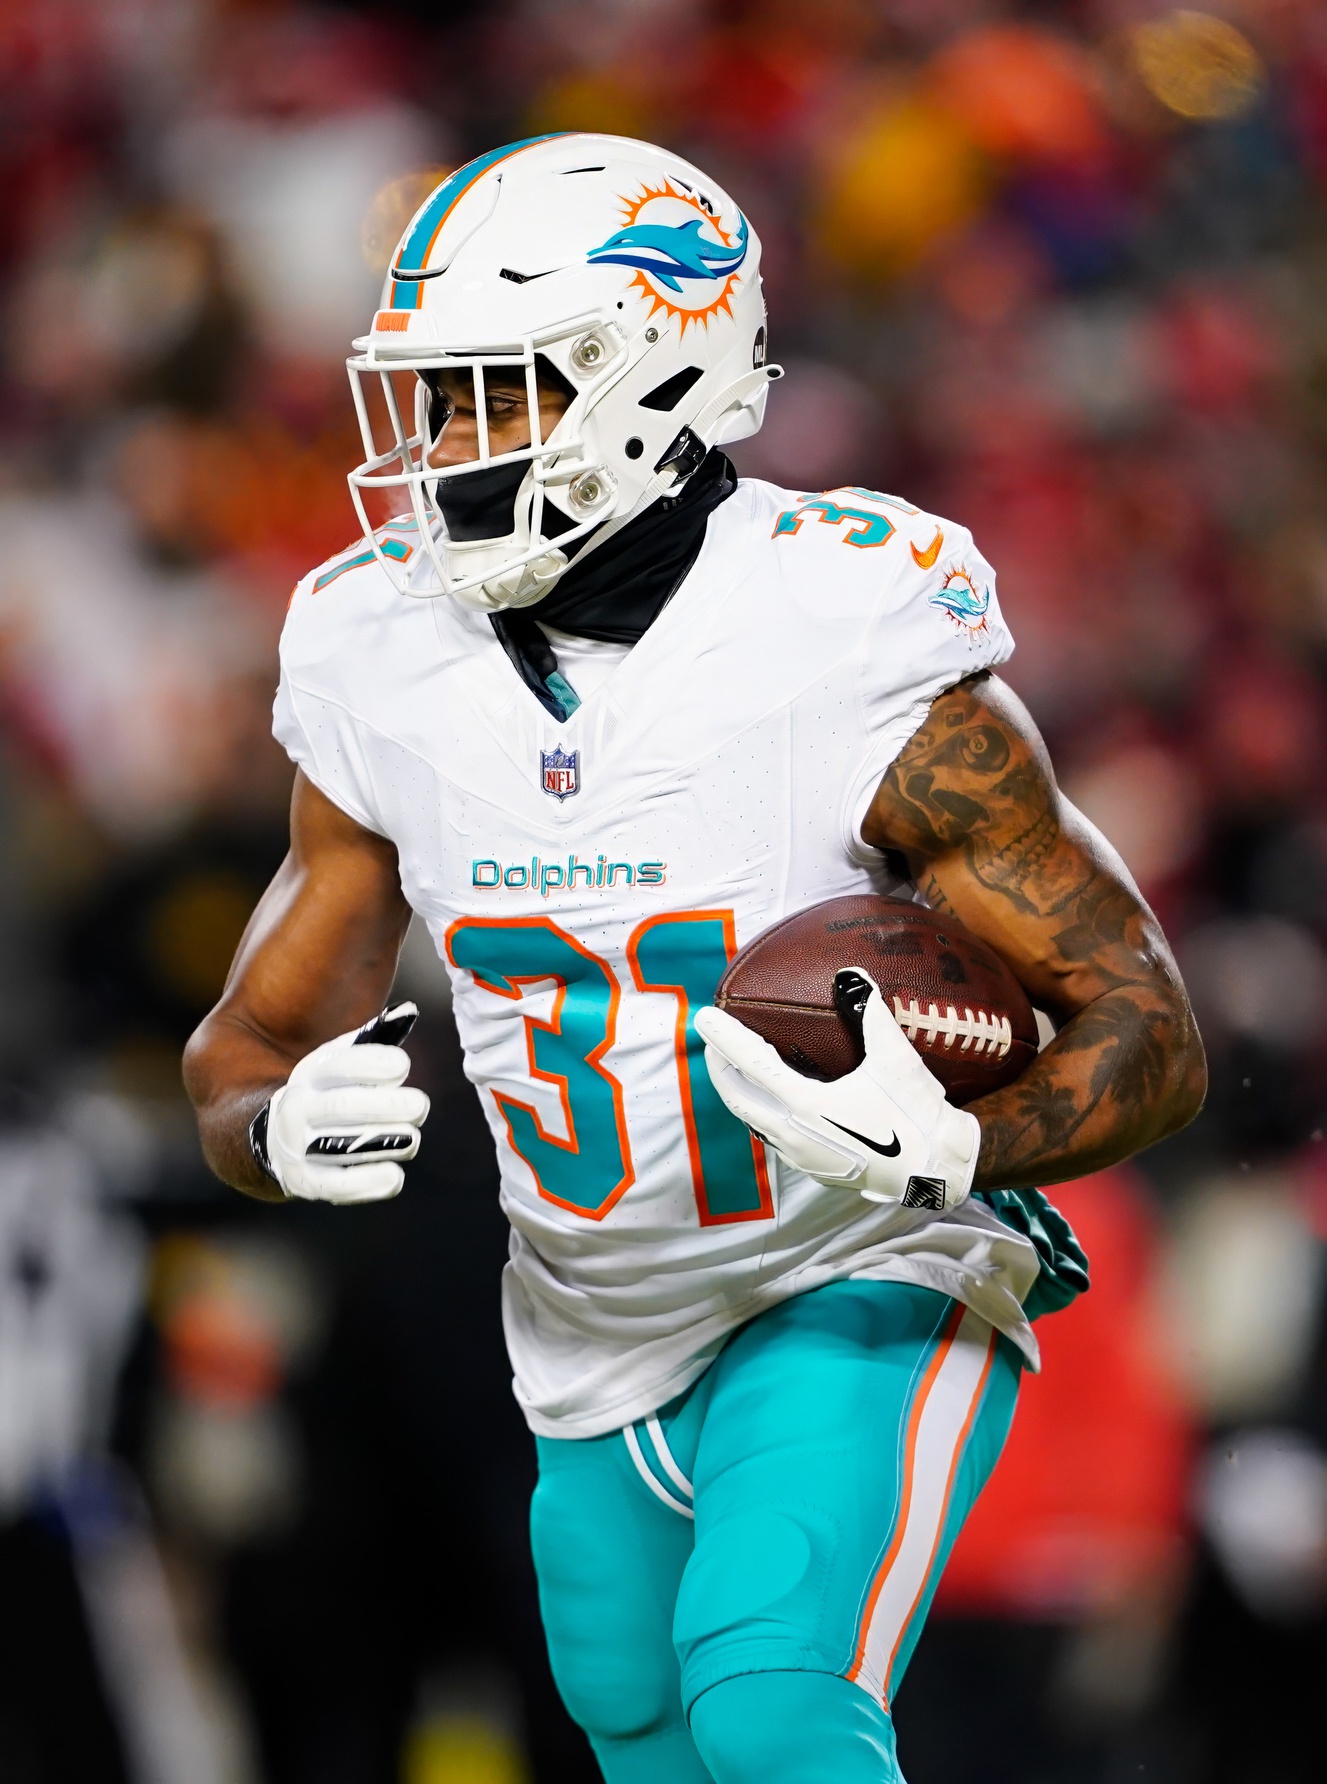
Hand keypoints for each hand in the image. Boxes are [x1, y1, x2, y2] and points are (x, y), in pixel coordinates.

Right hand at [251, 1003, 429, 1203]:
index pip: (339, 1064)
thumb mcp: (343, 1062)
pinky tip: (394, 1176)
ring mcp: (297, 1147)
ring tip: (411, 1139)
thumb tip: (409, 1011)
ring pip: (341, 1146)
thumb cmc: (331, 1093)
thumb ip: (375, 1039)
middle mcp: (298, 1108)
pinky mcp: (305, 1182)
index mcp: (311, 1074)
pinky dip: (367, 1183)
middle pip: (342, 1106)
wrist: (280, 1138)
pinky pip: (336, 1186)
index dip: (372, 1063)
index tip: (403, 1065)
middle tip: (420, 1105)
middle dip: (386, 1105)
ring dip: (382, 1143)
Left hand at [694, 970, 978, 1211]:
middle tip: (713, 1042)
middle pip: (738, 1098)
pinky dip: (760, 1113)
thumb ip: (870, 1013)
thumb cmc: (915, 1115)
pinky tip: (770, 1103)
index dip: (725, 1038)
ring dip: (738, 1093)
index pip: (751, 1064)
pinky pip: (772, 1137)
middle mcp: (794, 1133)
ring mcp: (801, 1155)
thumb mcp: (895, 1059)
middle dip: (720, 1068)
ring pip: (752, 1121)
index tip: (703, 1017)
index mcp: (807, 1105)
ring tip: (734, 1070)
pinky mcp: (813, 1168)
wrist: (935, 1171)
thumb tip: (851, 974)